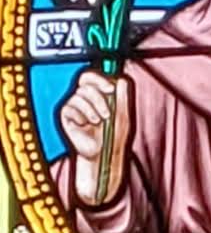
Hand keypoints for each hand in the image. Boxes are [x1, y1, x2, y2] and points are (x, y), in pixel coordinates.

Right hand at [59, 71, 130, 205]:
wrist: (103, 154)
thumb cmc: (113, 135)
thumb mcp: (122, 115)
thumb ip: (122, 97)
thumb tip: (121, 80)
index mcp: (96, 94)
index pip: (91, 78)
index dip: (99, 79)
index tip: (110, 89)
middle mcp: (84, 98)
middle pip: (85, 84)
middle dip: (98, 98)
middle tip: (107, 114)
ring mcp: (74, 106)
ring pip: (78, 96)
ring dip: (91, 110)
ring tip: (97, 123)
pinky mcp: (66, 115)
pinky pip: (70, 108)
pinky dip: (80, 116)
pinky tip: (84, 125)